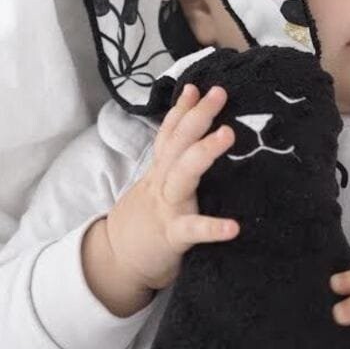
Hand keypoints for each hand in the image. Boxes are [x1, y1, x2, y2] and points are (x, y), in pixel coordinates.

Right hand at [105, 82, 239, 290]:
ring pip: (182, 174)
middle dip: (197, 116)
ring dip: (204, 152)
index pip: (170, 134)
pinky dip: (211, 227)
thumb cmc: (146, 221)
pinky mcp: (172, 236)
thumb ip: (172, 165)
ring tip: (227, 134)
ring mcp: (167, 207)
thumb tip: (194, 141)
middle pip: (178, 143)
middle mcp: (162, 183)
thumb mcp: (155, 186)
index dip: (182, 109)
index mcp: (160, 171)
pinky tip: (233, 227)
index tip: (196, 87)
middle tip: (219, 93)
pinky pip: (192, 230)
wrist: (116, 262)